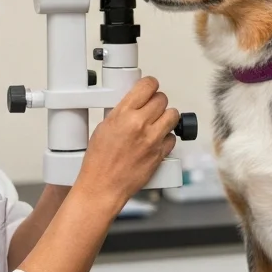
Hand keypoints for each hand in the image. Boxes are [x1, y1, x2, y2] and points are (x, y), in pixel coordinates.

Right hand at [77, 77, 178, 211]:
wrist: (103, 186)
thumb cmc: (99, 161)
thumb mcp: (104, 126)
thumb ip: (122, 112)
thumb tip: (135, 103)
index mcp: (123, 114)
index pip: (147, 85)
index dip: (150, 85)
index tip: (150, 88)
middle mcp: (140, 124)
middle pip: (162, 99)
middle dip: (157, 102)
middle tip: (150, 109)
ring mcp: (152, 139)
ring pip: (173, 115)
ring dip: (166, 117)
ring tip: (156, 123)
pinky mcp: (160, 154)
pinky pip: (173, 137)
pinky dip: (167, 138)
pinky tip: (156, 141)